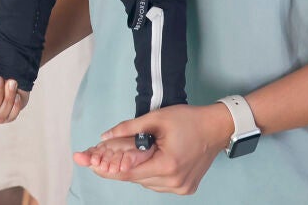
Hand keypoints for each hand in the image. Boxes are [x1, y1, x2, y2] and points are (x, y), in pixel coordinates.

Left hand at [75, 103, 233, 193]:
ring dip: (137, 170)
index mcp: (167, 166)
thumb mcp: (156, 118)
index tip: (90, 164)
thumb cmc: (189, 120)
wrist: (217, 128)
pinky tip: (151, 160)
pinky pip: (158, 184)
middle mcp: (174, 182)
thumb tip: (105, 136)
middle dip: (120, 167)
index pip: (129, 173)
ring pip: (147, 183)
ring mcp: (181, 188)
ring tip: (133, 154)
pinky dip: (150, 173)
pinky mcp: (186, 188)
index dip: (108, 169)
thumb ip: (128, 128)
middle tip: (105, 156)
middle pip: (137, 178)